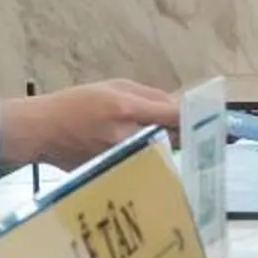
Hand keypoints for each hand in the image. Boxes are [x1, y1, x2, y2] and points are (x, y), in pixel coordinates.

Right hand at [0, 80, 182, 170]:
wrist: (43, 130)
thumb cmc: (76, 103)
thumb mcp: (112, 86)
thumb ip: (148, 95)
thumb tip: (176, 106)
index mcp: (126, 109)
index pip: (173, 115)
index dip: (195, 118)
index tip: (214, 121)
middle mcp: (126, 136)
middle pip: (171, 139)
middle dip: (183, 135)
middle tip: (193, 131)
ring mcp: (120, 158)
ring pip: (159, 154)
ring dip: (166, 148)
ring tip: (164, 143)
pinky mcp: (114, 172)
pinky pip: (142, 165)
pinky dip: (147, 159)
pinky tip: (141, 154)